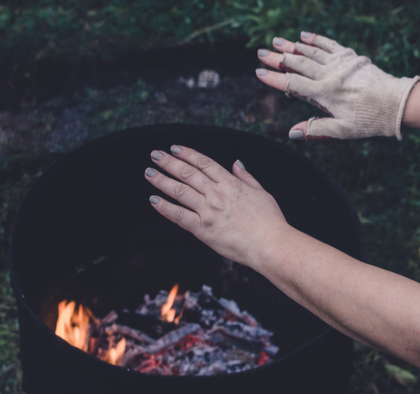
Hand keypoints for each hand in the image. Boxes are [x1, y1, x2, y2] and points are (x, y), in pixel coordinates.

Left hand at [144, 145, 291, 268]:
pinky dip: (165, 208)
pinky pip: (180, 216)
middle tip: (155, 155)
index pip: (204, 164)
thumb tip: (236, 163)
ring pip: (180, 191)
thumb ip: (246, 177)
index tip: (175, 148)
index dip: (188, 154)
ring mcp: (209, 211)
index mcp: (231, 184)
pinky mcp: (203, 229)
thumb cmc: (270, 221)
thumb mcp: (261, 192)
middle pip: (188, 173)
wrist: (270, 244)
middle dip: (169, 162)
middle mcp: (217, 194)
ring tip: (149, 173)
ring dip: (162, 180)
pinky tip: (154, 201)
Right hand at [256, 32, 419, 140]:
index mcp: (324, 93)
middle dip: (278, 58)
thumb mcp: (341, 131)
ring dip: (292, 46)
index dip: (274, 78)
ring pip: (311, 52)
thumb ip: (315, 130)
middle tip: (261, 52)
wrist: (397, 103)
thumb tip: (292, 133)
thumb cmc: (369, 120)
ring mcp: (340, 64)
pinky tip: (304, 36)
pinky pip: (329, 45)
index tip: (258, 72)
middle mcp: (329, 75)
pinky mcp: (351, 58)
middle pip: (298, 64)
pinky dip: (316, 40)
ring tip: (277, 41)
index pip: (292, 83)